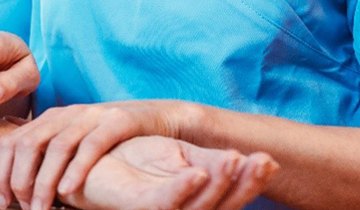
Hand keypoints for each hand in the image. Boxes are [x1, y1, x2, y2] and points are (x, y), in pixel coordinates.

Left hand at [0, 99, 194, 203]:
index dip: (1, 172)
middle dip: (20, 179)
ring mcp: (92, 116)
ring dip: (45, 181)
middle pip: (28, 143)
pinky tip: (69, 191)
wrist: (160, 118)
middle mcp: (67, 114)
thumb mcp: (75, 141)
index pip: (12, 141)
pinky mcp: (118, 122)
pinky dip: (77, 169)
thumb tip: (20, 181)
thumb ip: (49, 154)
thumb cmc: (112, 139)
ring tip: (40, 208)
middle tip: (22, 207)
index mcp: (50, 118)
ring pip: (57, 146)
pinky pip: (92, 145)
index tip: (3, 201)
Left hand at [65, 136, 277, 209]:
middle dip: (244, 184)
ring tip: (236, 160)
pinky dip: (182, 188)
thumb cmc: (133, 161)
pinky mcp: (136, 206)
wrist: (89, 161)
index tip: (271, 160)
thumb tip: (247, 156)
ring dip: (218, 183)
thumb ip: (208, 160)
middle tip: (264, 161)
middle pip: (221, 206)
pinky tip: (198, 172)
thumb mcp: (179, 157)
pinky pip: (163, 202)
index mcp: (193, 202)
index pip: (231, 196)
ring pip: (198, 206)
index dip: (252, 181)